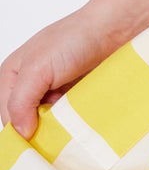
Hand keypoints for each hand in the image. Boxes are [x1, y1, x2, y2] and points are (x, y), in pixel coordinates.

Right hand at [0, 11, 119, 140]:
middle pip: (30, 122)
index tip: (37, 140)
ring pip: (53, 123)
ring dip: (63, 126)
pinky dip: (78, 121)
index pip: (8, 116)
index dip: (20, 130)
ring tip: (74, 120)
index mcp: (13, 77)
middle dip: (43, 128)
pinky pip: (74, 118)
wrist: (117, 28)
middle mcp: (33, 85)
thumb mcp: (37, 68)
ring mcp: (58, 91)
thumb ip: (21, 100)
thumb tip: (21, 132)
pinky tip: (86, 117)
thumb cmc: (75, 38)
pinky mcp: (79, 96)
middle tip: (59, 129)